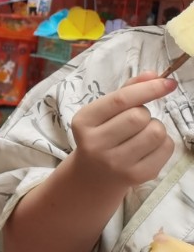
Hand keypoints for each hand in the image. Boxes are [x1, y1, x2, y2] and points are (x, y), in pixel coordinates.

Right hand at [69, 73, 175, 192]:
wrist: (92, 176)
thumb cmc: (101, 136)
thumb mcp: (104, 113)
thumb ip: (127, 91)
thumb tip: (154, 75)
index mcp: (84, 122)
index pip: (120, 100)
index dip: (147, 89)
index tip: (167, 82)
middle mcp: (95, 144)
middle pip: (139, 116)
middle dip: (145, 114)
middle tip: (135, 122)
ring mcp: (116, 163)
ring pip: (156, 132)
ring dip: (155, 127)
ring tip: (142, 135)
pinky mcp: (137, 175)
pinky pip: (166, 147)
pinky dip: (164, 143)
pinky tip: (148, 148)